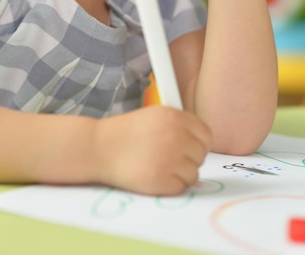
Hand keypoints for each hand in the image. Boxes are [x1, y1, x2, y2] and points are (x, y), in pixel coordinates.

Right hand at [92, 105, 210, 195]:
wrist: (98, 148)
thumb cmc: (125, 133)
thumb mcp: (154, 116)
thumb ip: (179, 126)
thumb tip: (201, 144)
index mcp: (175, 117)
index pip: (206, 134)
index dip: (198, 143)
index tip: (189, 148)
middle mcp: (176, 136)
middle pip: (201, 155)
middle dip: (188, 159)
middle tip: (168, 158)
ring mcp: (170, 159)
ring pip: (193, 174)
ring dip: (179, 174)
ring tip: (157, 165)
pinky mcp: (162, 180)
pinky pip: (180, 187)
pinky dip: (169, 186)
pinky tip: (153, 175)